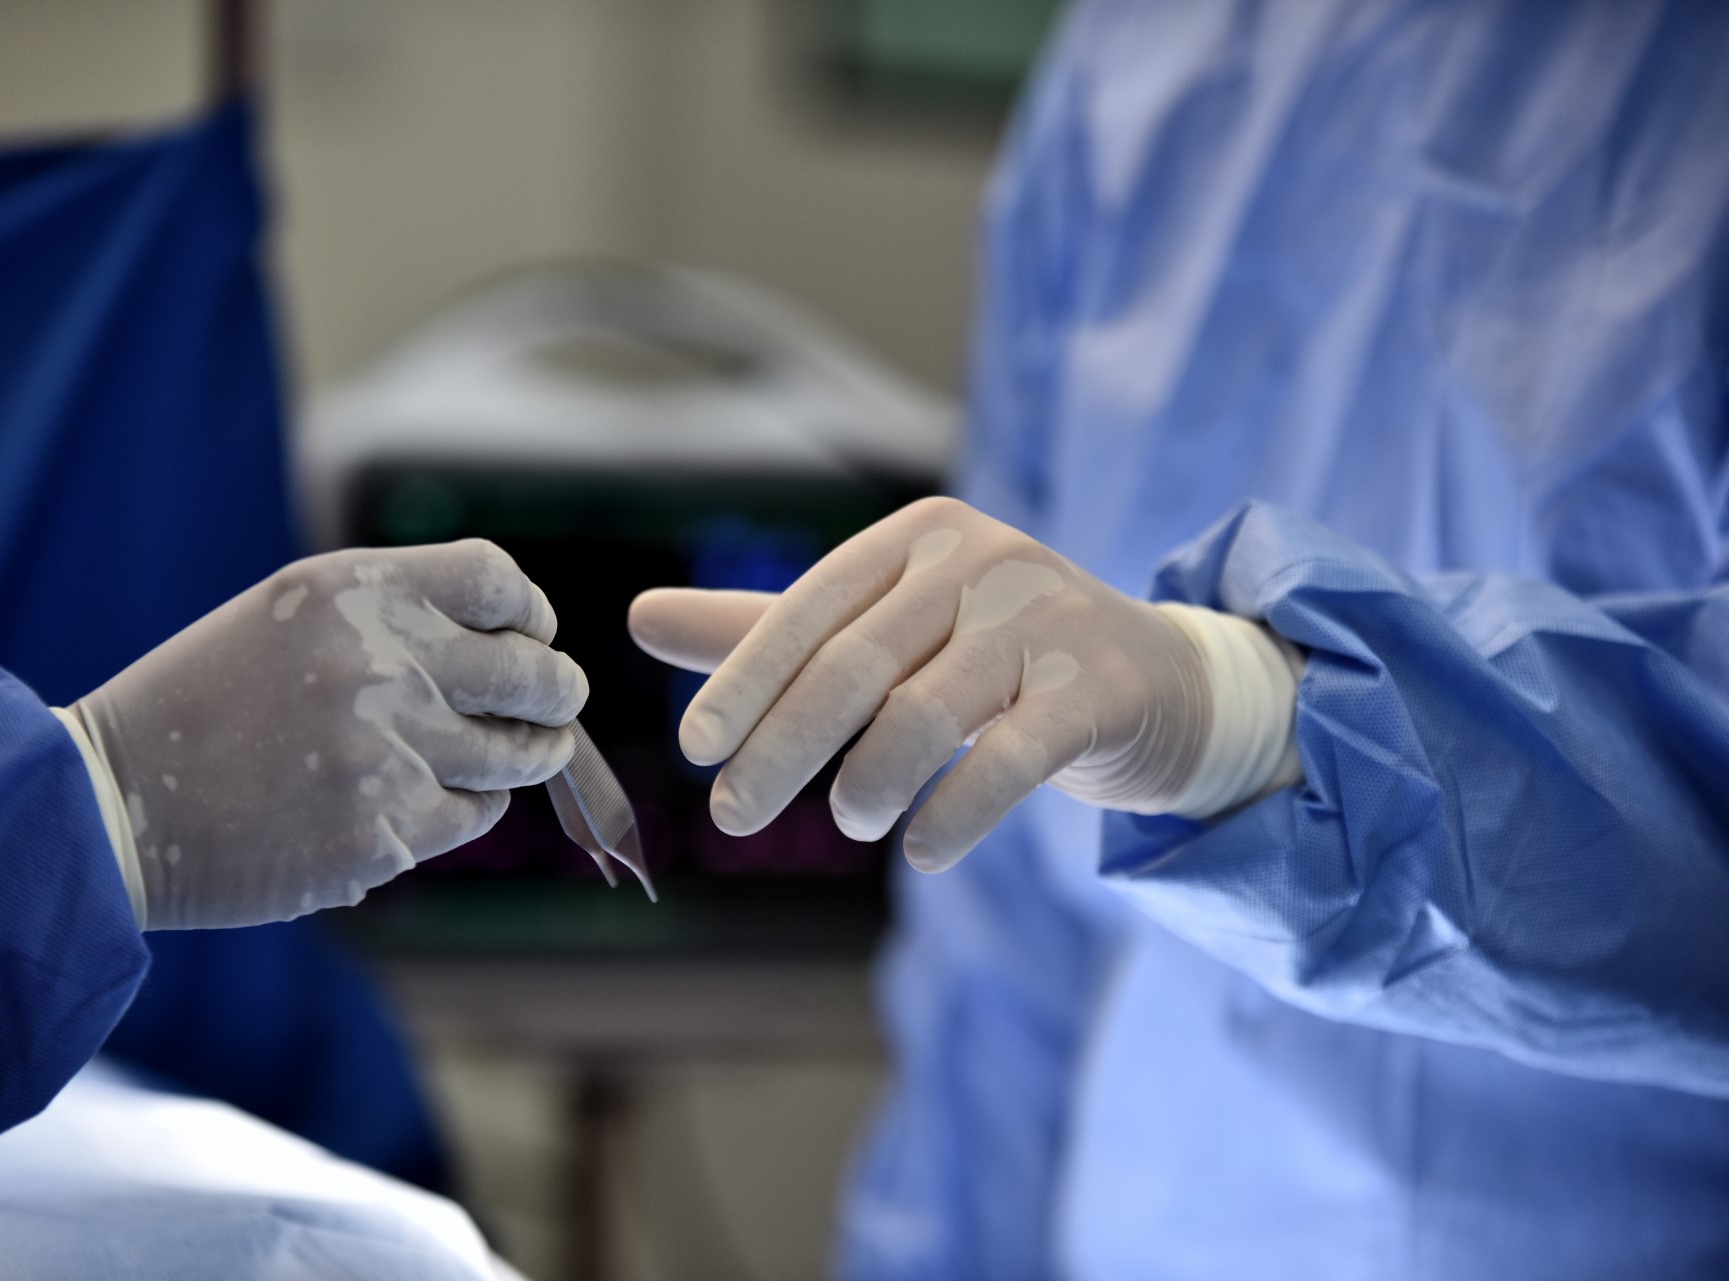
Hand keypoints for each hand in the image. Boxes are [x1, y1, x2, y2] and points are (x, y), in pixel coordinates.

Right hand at [74, 541, 586, 928]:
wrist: (110, 803)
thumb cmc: (207, 703)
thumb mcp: (292, 615)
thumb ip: (399, 614)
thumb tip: (521, 642)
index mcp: (355, 590)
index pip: (498, 583)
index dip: (529, 613)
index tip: (529, 636)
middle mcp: (382, 660)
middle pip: (536, 674)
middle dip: (556, 694)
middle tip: (555, 706)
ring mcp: (388, 751)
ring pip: (516, 756)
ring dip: (520, 757)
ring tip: (507, 756)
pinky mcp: (383, 833)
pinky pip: (471, 816)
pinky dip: (459, 811)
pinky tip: (417, 803)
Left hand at [627, 498, 1216, 870]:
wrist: (1156, 679)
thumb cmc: (993, 653)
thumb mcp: (883, 631)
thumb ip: (768, 630)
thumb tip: (636, 616)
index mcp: (918, 538)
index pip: (810, 610)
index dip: (746, 680)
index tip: (697, 749)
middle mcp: (983, 561)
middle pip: (856, 664)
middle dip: (783, 748)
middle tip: (733, 818)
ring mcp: (1049, 620)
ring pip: (928, 712)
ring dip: (870, 782)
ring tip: (849, 823)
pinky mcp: (1100, 688)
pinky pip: (1010, 759)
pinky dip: (955, 813)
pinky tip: (921, 854)